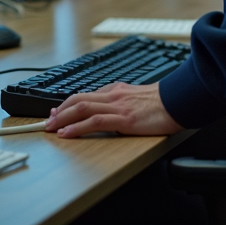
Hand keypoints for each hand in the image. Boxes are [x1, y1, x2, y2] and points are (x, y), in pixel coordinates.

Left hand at [43, 82, 183, 137]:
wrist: (178, 101)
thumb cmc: (161, 103)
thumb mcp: (135, 99)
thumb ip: (120, 103)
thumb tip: (107, 114)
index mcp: (116, 90)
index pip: (85, 95)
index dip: (67, 104)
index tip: (56, 113)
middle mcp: (113, 95)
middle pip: (78, 99)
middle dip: (60, 111)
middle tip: (47, 122)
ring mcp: (117, 106)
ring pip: (82, 108)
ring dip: (63, 118)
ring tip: (51, 128)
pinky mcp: (124, 119)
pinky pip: (94, 122)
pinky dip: (77, 127)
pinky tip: (67, 134)